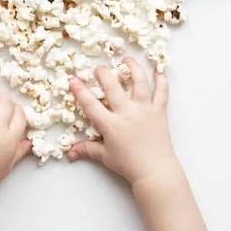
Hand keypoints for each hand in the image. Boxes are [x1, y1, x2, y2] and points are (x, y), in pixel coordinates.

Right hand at [68, 57, 175, 183]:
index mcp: (111, 125)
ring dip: (133, 68)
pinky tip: (158, 70)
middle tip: (99, 68)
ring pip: (139, 82)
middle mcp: (127, 113)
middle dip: (104, 73)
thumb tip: (69, 153)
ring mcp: (144, 110)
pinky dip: (161, 80)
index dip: (80, 91)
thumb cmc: (128, 164)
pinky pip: (162, 92)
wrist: (155, 171)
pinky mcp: (159, 111)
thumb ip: (87, 149)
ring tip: (127, 59)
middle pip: (112, 86)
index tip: (73, 79)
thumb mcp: (105, 156)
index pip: (91, 104)